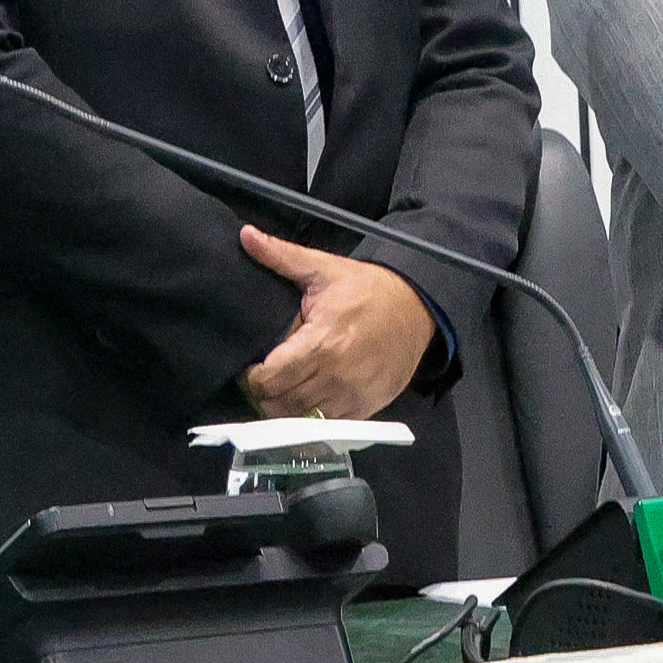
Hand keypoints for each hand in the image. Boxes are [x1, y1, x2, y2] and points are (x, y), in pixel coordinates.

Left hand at [237, 228, 435, 418]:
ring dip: (284, 411)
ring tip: (279, 392)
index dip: (251, 377)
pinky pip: (328, 428)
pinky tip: (305, 403)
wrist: (416, 307)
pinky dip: (311, 421)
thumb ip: (282, 256)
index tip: (248, 367)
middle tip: (259, 382)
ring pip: (302, 420)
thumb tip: (246, 235)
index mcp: (321, 342)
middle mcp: (336, 375)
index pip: (270, 378)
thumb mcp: (323, 268)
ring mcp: (352, 396)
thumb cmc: (366, 289)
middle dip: (263, 396)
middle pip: (281, 404)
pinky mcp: (365, 408)